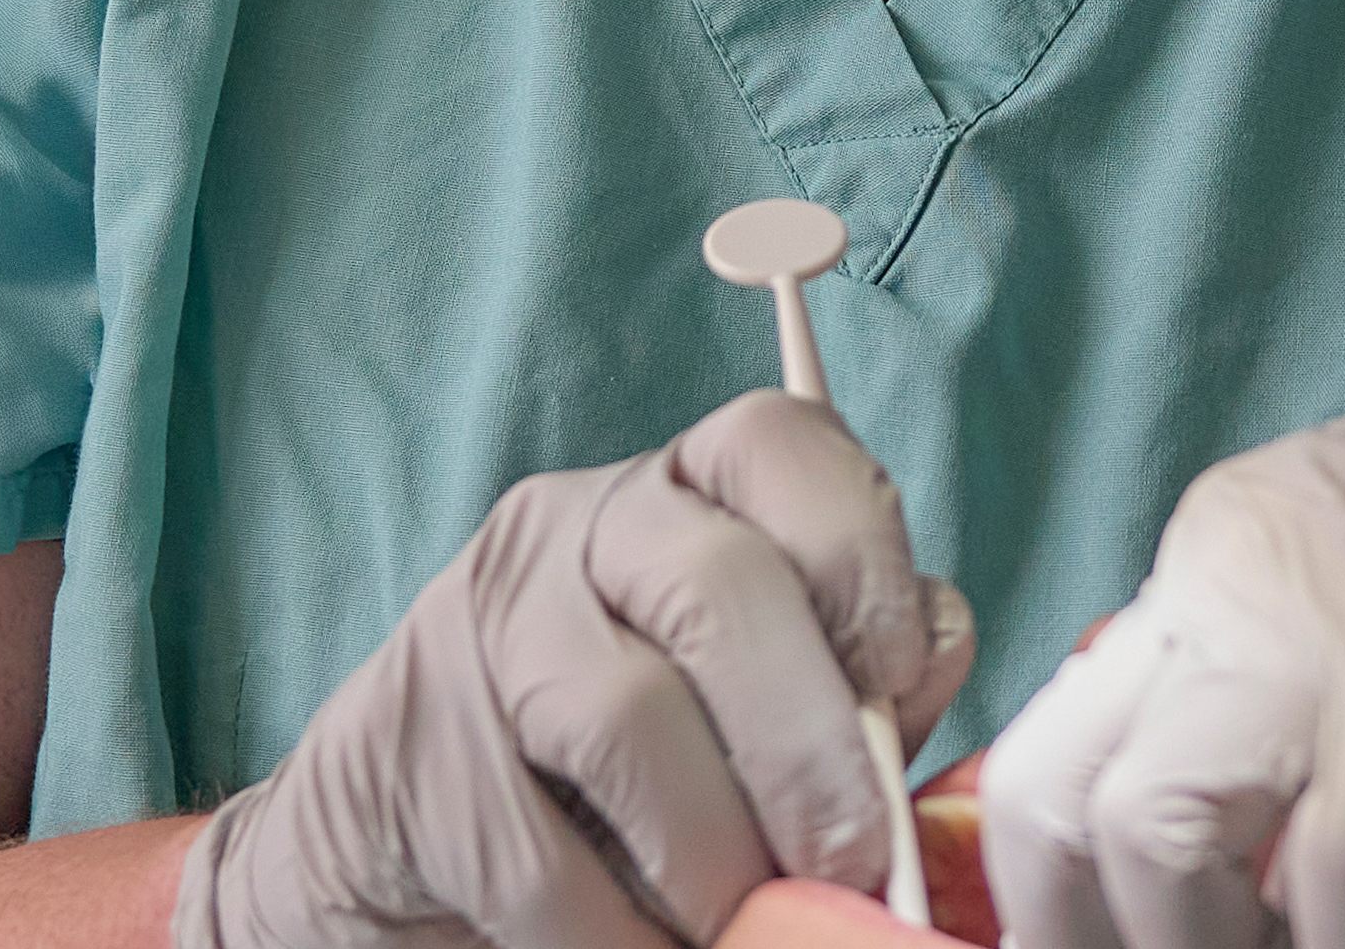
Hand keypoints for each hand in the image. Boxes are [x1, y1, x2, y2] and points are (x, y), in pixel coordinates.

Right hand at [175, 391, 978, 947]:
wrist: (414, 839)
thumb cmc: (646, 774)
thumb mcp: (770, 710)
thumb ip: (863, 686)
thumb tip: (932, 659)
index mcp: (692, 491)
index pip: (781, 445)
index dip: (862, 555)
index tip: (898, 676)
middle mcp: (582, 524)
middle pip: (720, 588)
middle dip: (808, 747)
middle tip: (850, 860)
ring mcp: (485, 625)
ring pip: (628, 720)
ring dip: (713, 856)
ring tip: (743, 919)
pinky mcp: (412, 743)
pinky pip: (540, 856)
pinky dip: (618, 934)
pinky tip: (647, 947)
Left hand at [971, 281, 1344, 948]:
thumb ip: (1303, 703)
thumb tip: (1238, 863)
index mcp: (1224, 554)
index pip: (1057, 738)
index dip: (1059, 889)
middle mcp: (1236, 582)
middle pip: (1060, 798)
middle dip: (1086, 934)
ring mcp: (1327, 642)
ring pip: (1156, 842)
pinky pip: (1337, 899)